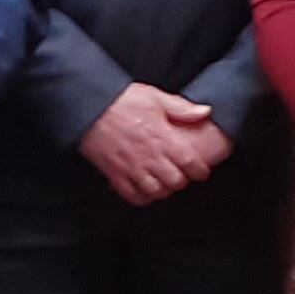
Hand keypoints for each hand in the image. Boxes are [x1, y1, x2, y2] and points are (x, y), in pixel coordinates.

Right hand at [78, 82, 227, 204]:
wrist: (89, 106)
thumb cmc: (121, 100)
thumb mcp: (154, 97)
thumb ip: (181, 107)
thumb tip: (205, 112)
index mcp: (161, 138)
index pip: (189, 162)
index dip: (200, 170)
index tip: (201, 171)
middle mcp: (148, 156)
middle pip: (174, 181)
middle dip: (181, 181)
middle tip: (181, 176)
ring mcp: (130, 167)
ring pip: (154, 191)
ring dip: (162, 190)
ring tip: (164, 184)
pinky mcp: (114, 173)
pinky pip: (130, 195)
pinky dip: (140, 197)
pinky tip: (144, 191)